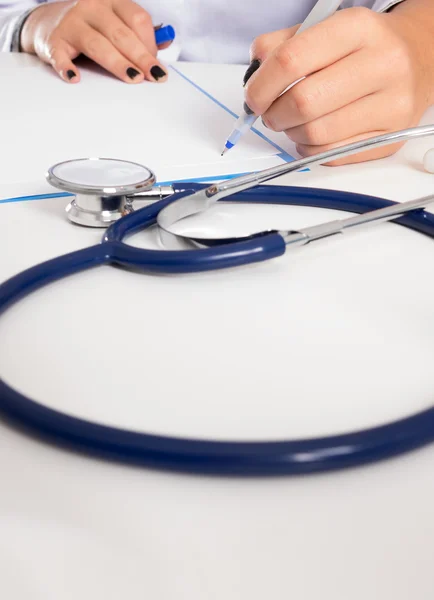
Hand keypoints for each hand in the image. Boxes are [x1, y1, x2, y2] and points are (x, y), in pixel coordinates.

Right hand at [20, 0, 171, 83]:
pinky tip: (75, 78)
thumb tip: (166, 44)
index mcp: (111, 2)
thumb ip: (138, 33)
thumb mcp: (115, 23)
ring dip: (117, 63)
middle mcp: (92, 8)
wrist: (48, 23)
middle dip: (141, 56)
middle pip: (121, 34)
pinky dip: (67, 67)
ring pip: (98, 44)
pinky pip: (61, 55)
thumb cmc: (91, 27)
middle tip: (154, 76)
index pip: (137, 18)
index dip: (150, 43)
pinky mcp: (54, 41)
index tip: (157, 65)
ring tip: (133, 78)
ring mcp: (72, 23)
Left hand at [244, 7, 433, 164]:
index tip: (253, 96)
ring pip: (315, 134)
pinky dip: (310, 149)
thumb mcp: (324, 29)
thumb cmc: (363, 47)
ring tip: (294, 121)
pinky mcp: (390, 137)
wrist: (420, 57)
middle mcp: (382, 64)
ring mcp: (391, 105)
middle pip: (302, 103)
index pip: (290, 61)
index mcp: (358, 28)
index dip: (261, 85)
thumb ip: (282, 46)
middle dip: (273, 114)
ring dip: (291, 133)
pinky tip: (313, 134)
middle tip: (270, 112)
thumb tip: (254, 77)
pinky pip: (331, 155)